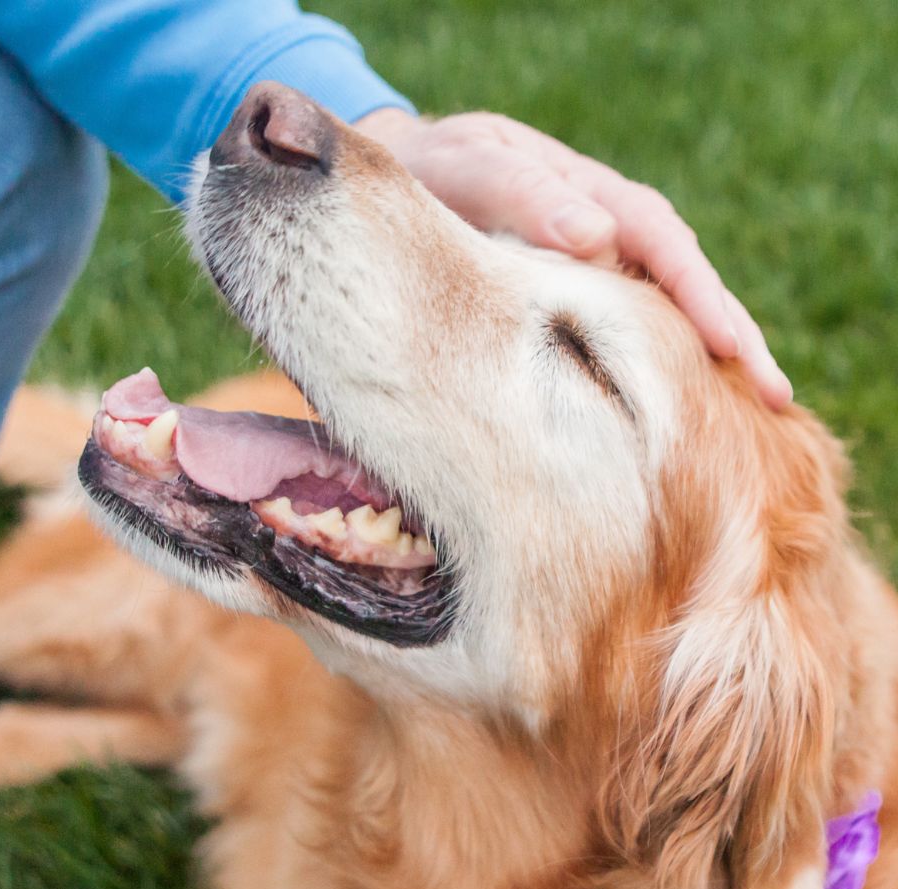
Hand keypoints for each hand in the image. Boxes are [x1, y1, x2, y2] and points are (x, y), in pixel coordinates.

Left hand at [354, 108, 790, 409]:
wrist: (411, 181)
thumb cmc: (439, 175)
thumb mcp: (473, 170)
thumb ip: (525, 195)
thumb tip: (598, 236)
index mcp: (596, 200)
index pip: (665, 248)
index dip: (700, 298)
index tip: (730, 347)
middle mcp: (611, 237)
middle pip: (684, 287)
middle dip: (731, 340)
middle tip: (776, 397)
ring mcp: (598, 274)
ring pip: (663, 317)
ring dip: (703, 365)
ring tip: (749, 419)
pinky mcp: (576, 308)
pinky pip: (626, 337)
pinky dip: (658, 370)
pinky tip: (675, 413)